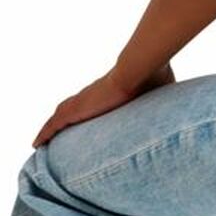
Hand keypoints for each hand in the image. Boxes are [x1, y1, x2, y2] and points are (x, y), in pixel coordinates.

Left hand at [31, 62, 175, 148]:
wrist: (139, 70)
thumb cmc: (152, 75)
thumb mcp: (160, 91)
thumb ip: (162, 101)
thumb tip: (180, 109)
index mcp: (110, 90)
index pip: (93, 101)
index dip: (86, 111)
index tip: (84, 120)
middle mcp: (92, 95)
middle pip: (71, 109)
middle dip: (62, 122)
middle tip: (55, 137)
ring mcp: (82, 101)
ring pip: (58, 118)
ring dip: (50, 129)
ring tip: (42, 144)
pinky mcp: (75, 110)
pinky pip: (53, 125)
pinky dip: (44, 134)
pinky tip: (36, 145)